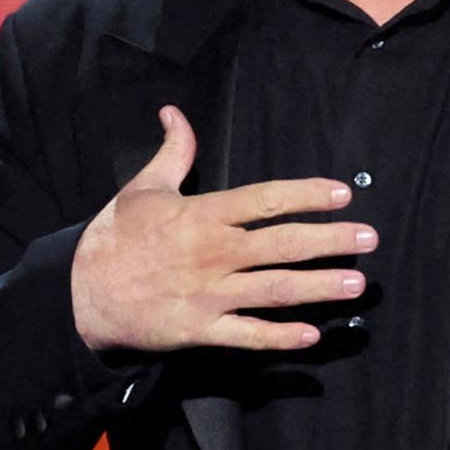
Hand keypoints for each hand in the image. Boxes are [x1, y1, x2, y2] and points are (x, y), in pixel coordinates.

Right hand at [72, 105, 372, 354]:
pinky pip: (246, 335)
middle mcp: (213, 253)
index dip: (306, 195)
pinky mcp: (199, 329)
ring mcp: (209, 294)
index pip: (265, 199)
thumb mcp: (142, 188)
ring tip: (355, 283)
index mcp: (202, 214)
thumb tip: (174, 112)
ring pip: (274, 289)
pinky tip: (311, 336)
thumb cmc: (114, 238)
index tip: (342, 193)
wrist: (81, 293)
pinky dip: (279, 337)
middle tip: (369, 238)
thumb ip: (172, 153)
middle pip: (282, 244)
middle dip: (330, 240)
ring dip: (319, 287)